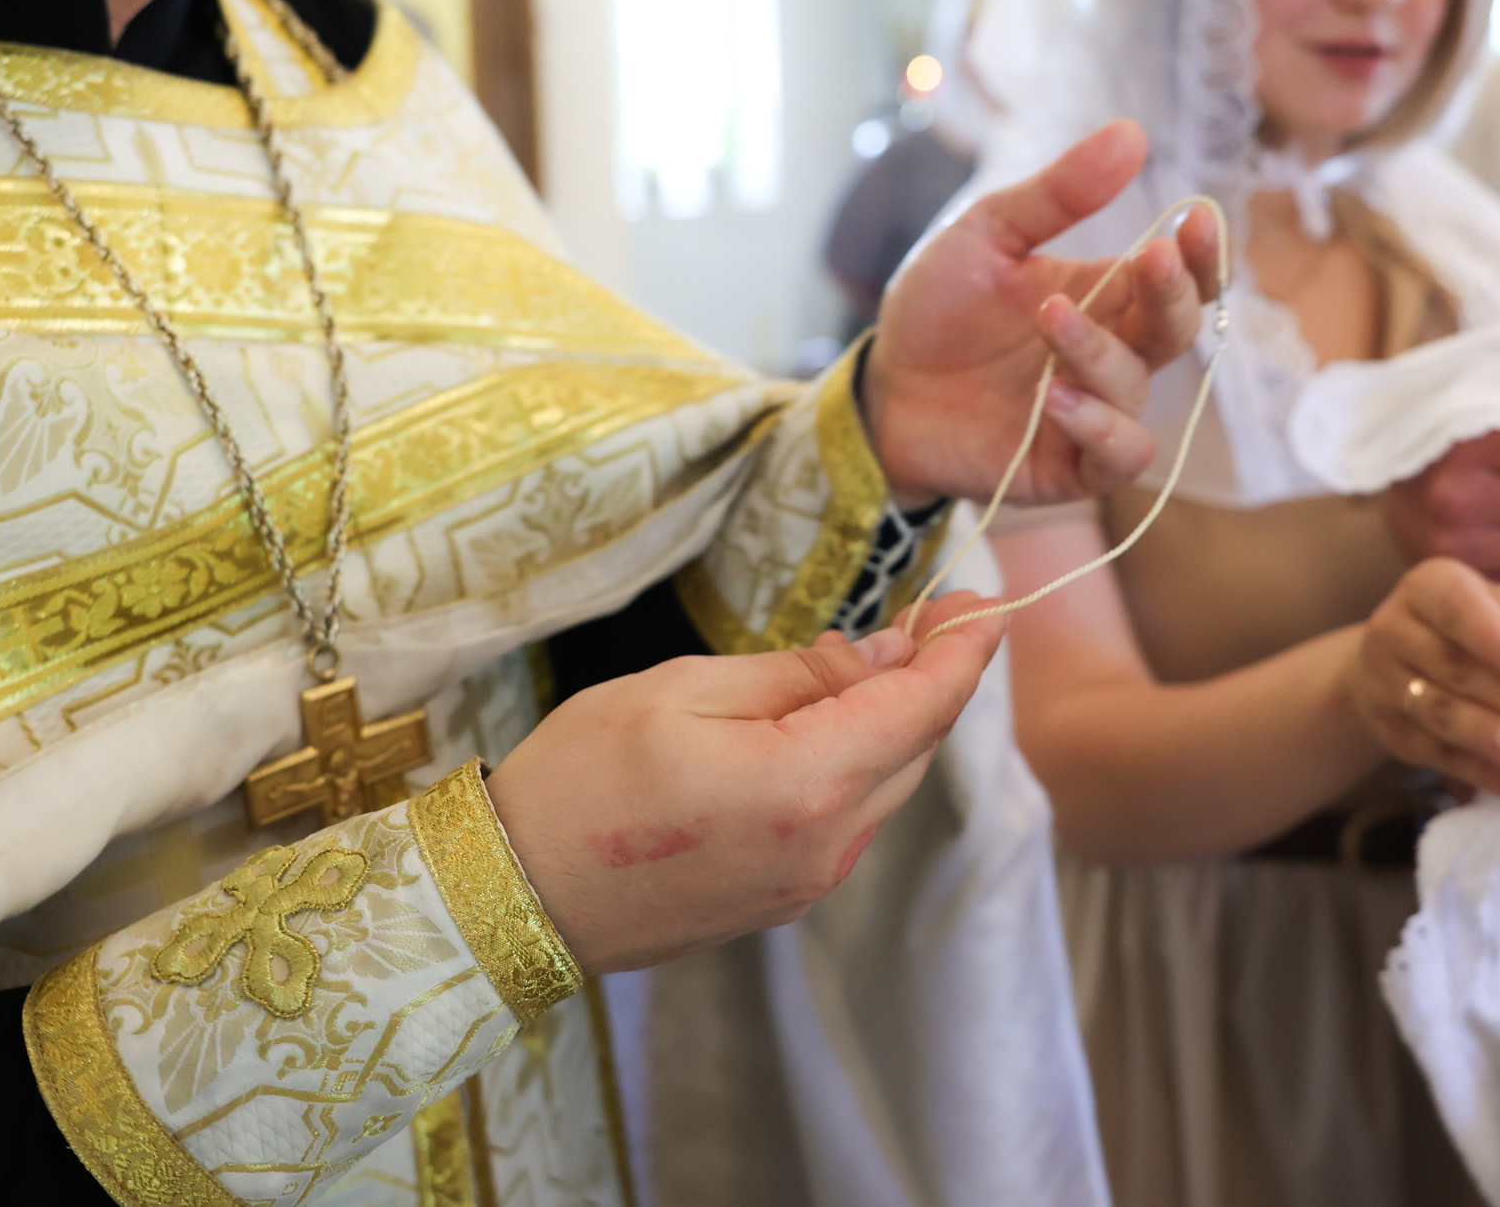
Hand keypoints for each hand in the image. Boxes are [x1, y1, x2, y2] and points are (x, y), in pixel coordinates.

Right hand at [487, 594, 1006, 972]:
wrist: (514, 895)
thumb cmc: (581, 778)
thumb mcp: (684, 690)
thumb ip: (799, 675)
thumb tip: (885, 652)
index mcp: (805, 786)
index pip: (923, 708)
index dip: (963, 650)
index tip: (985, 602)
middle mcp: (826, 847)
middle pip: (915, 747)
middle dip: (934, 677)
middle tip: (932, 611)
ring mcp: (808, 883)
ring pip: (886, 784)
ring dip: (894, 719)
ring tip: (870, 653)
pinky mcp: (785, 898)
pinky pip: (849, 817)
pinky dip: (857, 760)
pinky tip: (824, 719)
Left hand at [865, 120, 1223, 505]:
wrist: (881, 385)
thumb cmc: (937, 309)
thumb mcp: (986, 234)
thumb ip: (1057, 194)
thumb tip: (1131, 133)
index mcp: (1105, 295)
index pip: (1178, 276)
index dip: (1200, 252)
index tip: (1199, 215)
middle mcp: (1112, 354)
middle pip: (1178, 330)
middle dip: (1174, 293)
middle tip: (1153, 256)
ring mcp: (1093, 412)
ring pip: (1138, 388)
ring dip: (1101, 352)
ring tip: (1050, 318)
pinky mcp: (1067, 466)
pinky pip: (1118, 455)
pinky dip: (1098, 427)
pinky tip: (1056, 397)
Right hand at [1345, 561, 1499, 797]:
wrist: (1393, 662)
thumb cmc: (1464, 629)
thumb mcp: (1499, 609)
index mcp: (1426, 588)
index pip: (1459, 612)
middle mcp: (1394, 630)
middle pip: (1452, 669)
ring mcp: (1383, 683)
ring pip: (1439, 714)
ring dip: (1491, 739)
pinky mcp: (1390, 731)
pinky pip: (1437, 756)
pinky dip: (1483, 773)